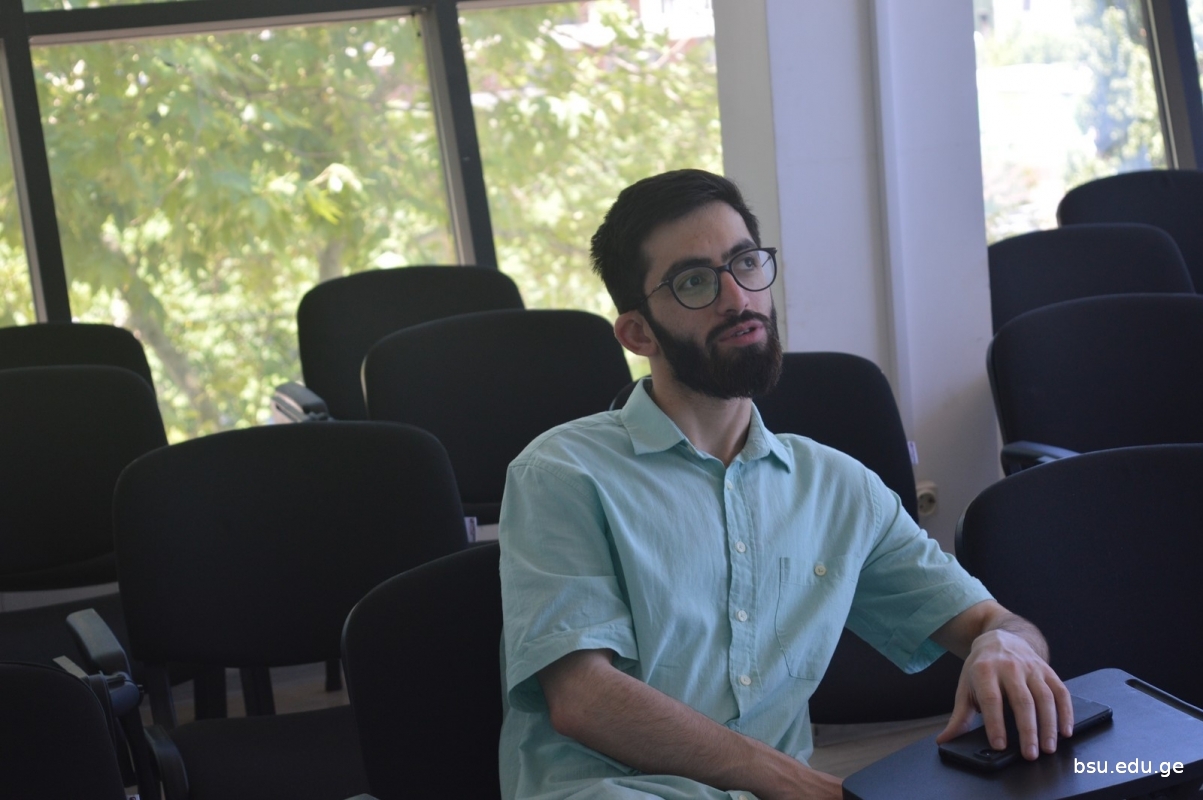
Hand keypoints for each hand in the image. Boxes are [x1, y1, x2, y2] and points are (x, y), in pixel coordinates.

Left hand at [936, 628, 1072, 760]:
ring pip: (1044, 697)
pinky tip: (1065, 731)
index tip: (999, 745)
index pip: (991, 699)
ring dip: (1048, 725)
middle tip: (1030, 754)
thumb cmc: (981, 668)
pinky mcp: (1048, 671)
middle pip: (1021, 700)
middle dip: (1027, 730)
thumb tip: (944, 740)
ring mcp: (1031, 668)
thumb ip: (959, 717)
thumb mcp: (965, 687)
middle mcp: (1009, 667)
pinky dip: (1066, 712)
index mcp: (984, 670)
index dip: (995, 722)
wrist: (1000, 638)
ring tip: (1048, 748)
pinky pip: (1061, 692)